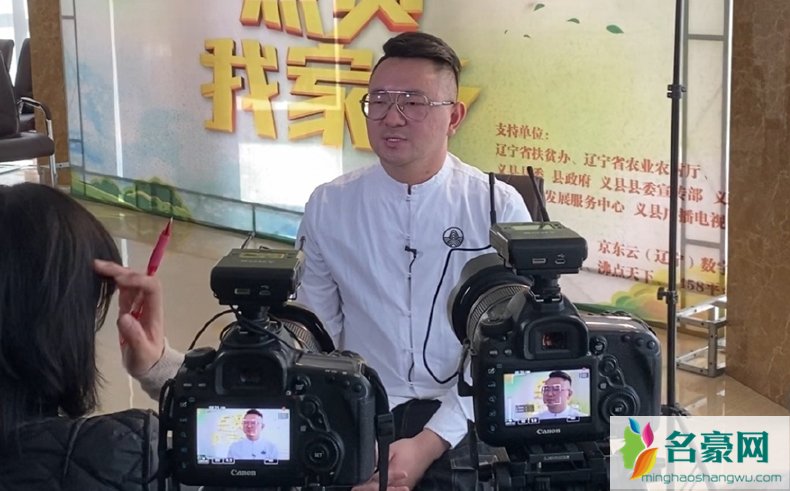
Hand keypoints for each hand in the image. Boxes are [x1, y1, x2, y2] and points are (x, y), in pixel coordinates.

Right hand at [94, 259, 164, 375]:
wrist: (148, 366)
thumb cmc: (147, 360)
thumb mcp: (142, 353)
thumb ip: (135, 337)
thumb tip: (124, 317)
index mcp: (154, 312)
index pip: (152, 287)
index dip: (137, 280)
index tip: (119, 281)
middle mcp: (147, 304)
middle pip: (139, 279)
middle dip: (121, 271)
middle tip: (98, 266)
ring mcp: (138, 304)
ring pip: (130, 281)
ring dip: (115, 272)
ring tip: (95, 266)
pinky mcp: (128, 307)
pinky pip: (122, 289)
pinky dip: (112, 280)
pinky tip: (99, 275)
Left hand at [352, 430, 448, 490]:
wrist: (425, 450)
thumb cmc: (409, 449)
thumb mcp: (390, 449)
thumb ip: (378, 458)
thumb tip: (368, 464)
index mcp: (392, 475)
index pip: (374, 484)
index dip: (364, 486)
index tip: (355, 486)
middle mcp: (398, 485)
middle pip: (380, 490)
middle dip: (369, 489)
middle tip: (357, 488)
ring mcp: (404, 487)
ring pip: (388, 490)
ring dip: (376, 489)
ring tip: (366, 487)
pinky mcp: (407, 487)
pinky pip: (394, 490)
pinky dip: (387, 488)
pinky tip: (379, 486)